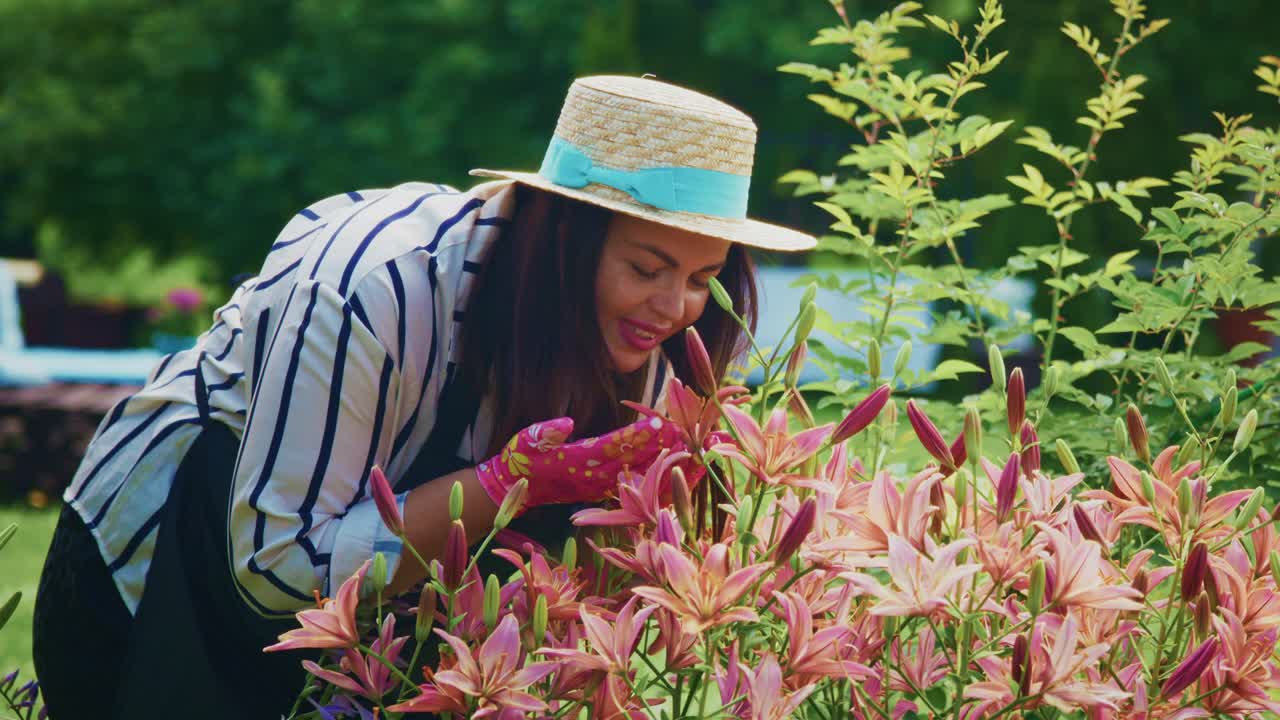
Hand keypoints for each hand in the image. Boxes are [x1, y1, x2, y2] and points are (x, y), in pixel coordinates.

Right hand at [475, 414, 683, 509]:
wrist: (519, 489)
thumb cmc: (523, 460)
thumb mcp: (526, 441)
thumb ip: (544, 433)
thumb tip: (565, 424)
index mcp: (579, 463)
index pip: (615, 448)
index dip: (639, 437)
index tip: (662, 424)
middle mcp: (599, 478)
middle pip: (642, 463)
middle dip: (670, 449)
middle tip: (699, 434)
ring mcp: (608, 487)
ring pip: (650, 478)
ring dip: (679, 465)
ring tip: (708, 450)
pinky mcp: (613, 492)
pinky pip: (648, 488)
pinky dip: (672, 479)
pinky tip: (695, 468)